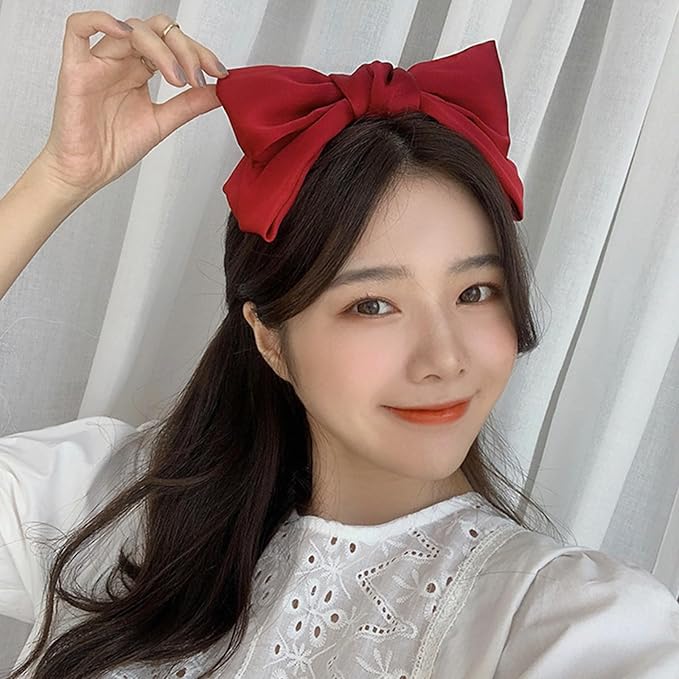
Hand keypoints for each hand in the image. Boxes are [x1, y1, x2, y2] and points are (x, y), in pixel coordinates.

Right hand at [37, 11, 228, 199]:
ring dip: (161, 49)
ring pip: (130, 30)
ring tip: (177, 79)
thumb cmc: (115, 147)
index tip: (218, 73)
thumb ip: (190, 104)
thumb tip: (220, 90)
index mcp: (140, 70)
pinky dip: (101, 21)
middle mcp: (121, 61)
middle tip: (199, 76)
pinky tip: (126, 34)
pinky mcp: (75, 69)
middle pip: (155, 30)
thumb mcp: (163, 122)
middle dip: (185, 49)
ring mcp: (98, 62)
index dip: (198, 52)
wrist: (88, 172)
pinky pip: (77, 28)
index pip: (171, 43)